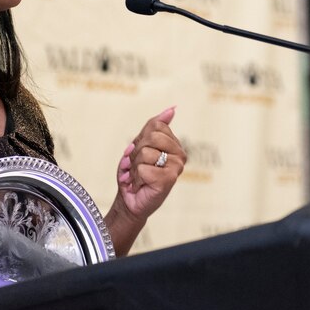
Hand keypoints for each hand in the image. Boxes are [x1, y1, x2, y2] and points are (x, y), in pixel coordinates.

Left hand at [108, 107, 185, 253]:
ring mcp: (176, 167)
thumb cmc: (135, 174)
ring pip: (145, 153)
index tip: (139, 154)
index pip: (155, 126)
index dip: (140, 139)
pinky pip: (144, 168)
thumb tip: (172, 109)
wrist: (129, 200)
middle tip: (137, 166)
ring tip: (138, 177)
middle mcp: (179, 155)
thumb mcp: (141, 145)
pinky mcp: (169, 179)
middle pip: (151, 137)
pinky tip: (140, 185)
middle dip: (136, 152)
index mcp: (174, 144)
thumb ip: (155, 126)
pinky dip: (135, 178)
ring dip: (134, 167)